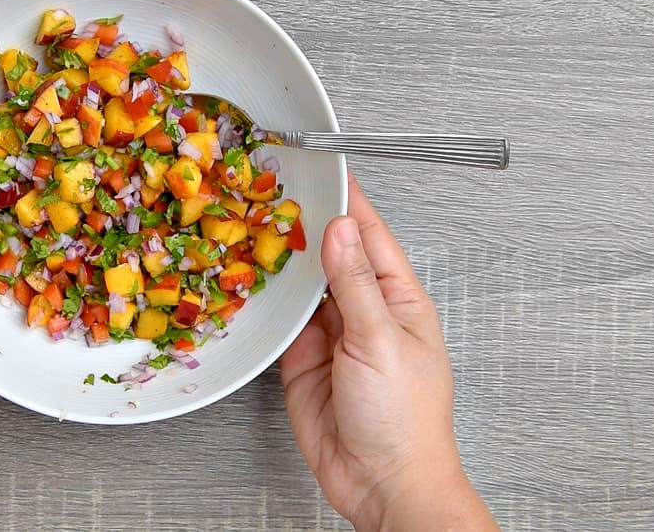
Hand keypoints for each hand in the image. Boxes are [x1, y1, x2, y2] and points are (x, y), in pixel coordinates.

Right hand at [281, 174, 496, 530]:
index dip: (348, 202)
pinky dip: (264, 300)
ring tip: (252, 224)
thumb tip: (341, 231)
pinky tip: (248, 279)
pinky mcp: (300, 360)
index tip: (325, 170)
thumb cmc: (404, 420)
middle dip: (305, 225)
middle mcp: (363, 312)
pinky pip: (279, 320)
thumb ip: (354, 284)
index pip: (371, 236)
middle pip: (331, 256)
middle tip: (272, 191)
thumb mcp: (381, 341)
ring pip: (301, 285)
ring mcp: (331, 336)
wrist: (381, 484)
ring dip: (281, 261)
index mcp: (398, 300)